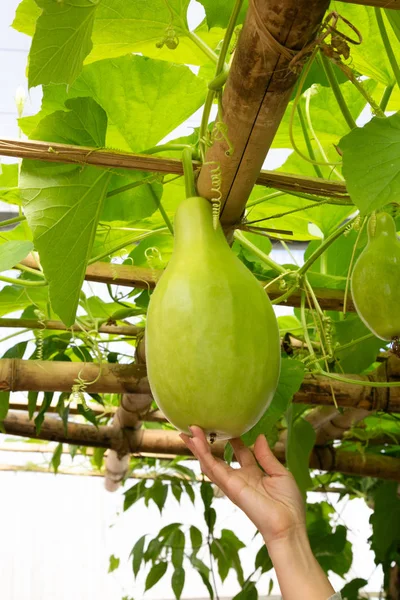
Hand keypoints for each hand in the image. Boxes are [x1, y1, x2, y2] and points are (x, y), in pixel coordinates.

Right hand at [180, 426, 305, 547]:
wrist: (288, 525)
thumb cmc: (288, 504)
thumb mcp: (280, 474)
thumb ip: (266, 456)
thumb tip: (259, 437)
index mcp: (253, 474)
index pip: (240, 453)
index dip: (234, 440)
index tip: (230, 427)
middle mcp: (239, 478)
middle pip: (218, 458)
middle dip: (207, 444)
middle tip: (197, 428)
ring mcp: (231, 482)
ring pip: (209, 462)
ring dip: (198, 446)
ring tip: (188, 430)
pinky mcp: (229, 486)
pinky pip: (212, 467)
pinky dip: (202, 453)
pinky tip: (195, 441)